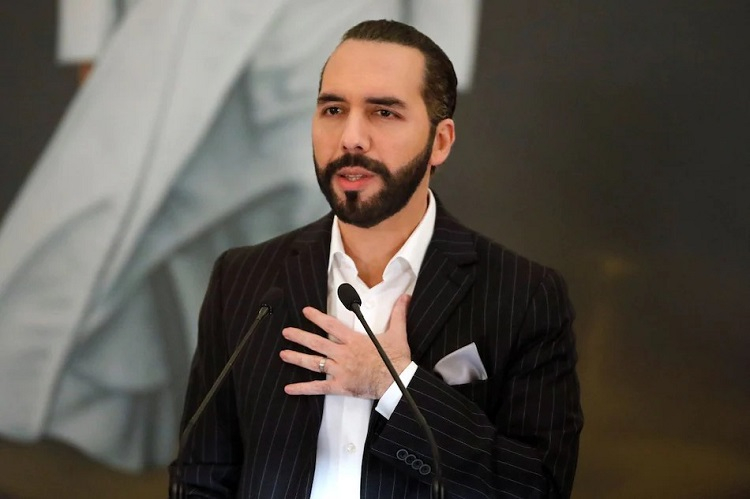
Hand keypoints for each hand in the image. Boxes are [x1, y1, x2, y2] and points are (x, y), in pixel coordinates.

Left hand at [280, 294, 411, 398]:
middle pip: (317, 343)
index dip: (317, 317)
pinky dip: (303, 388)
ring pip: (314, 363)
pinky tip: (289, 388)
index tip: (305, 312)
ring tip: (283, 354)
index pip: (331, 325)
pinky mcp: (340, 386)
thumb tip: (405, 297)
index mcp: (354, 340)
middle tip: (286, 332)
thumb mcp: (398, 333)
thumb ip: (398, 314)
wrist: (397, 382)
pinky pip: (318, 387)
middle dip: (300, 336)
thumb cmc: (396, 359)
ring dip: (297, 358)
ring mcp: (340, 370)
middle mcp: (343, 354)